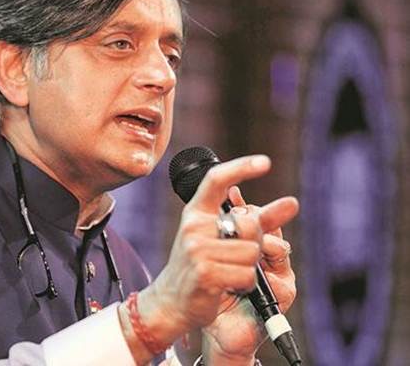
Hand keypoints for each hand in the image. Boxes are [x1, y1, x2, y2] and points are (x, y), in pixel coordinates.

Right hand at [118, 155, 297, 364]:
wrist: (170, 301)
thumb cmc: (199, 266)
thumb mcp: (220, 238)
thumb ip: (256, 221)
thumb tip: (292, 203)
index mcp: (196, 212)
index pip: (216, 180)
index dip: (241, 167)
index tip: (265, 162)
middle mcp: (193, 226)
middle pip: (249, 223)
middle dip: (255, 242)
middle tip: (237, 255)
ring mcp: (197, 249)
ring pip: (251, 253)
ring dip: (249, 268)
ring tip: (228, 272)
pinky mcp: (205, 273)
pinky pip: (246, 275)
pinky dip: (244, 284)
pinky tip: (226, 286)